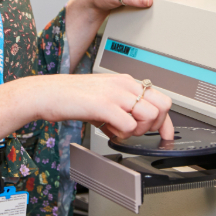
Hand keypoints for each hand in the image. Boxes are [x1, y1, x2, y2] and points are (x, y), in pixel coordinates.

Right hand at [0, 72, 173, 141]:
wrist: (48, 93)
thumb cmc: (73, 96)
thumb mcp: (104, 97)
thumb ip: (123, 107)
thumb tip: (137, 124)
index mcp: (125, 81)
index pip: (160, 98)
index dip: (167, 121)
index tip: (168, 135)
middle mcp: (124, 84)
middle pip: (162, 106)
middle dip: (154, 125)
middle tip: (136, 131)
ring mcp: (115, 93)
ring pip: (149, 116)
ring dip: (137, 131)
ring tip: (118, 130)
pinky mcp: (104, 105)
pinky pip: (129, 125)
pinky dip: (122, 134)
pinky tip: (108, 130)